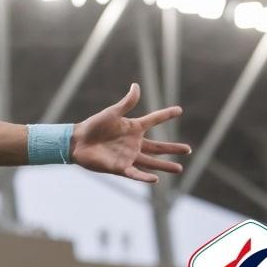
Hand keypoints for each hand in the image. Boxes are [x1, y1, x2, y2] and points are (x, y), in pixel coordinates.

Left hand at [70, 83, 190, 183]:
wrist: (77, 141)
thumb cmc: (94, 125)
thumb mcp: (112, 112)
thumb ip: (127, 103)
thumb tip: (136, 86)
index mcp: (133, 128)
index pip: (154, 120)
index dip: (166, 114)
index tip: (179, 110)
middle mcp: (134, 143)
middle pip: (158, 147)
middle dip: (173, 148)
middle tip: (188, 149)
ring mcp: (128, 156)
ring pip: (151, 163)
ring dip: (165, 166)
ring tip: (180, 168)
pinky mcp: (120, 167)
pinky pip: (135, 173)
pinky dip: (144, 177)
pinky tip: (156, 180)